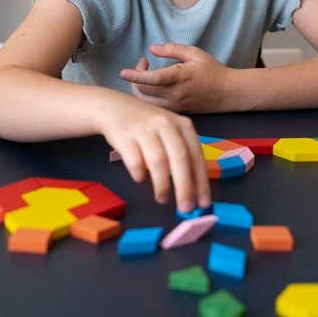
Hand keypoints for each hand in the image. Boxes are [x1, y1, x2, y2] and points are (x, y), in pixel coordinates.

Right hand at [102, 94, 210, 213]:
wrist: (114, 108)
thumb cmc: (148, 126)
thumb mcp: (170, 133)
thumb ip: (182, 154)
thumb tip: (194, 191)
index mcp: (182, 125)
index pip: (196, 156)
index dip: (201, 181)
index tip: (203, 203)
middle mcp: (166, 123)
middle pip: (179, 157)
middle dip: (184, 186)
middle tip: (185, 208)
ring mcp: (145, 127)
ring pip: (158, 160)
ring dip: (162, 184)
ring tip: (163, 199)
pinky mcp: (124, 134)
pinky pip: (135, 160)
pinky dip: (140, 174)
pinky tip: (141, 180)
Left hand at [120, 43, 229, 112]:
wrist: (228, 93)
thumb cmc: (212, 70)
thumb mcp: (193, 53)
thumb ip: (171, 49)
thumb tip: (152, 49)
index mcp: (179, 78)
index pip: (151, 79)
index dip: (135, 75)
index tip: (123, 72)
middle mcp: (174, 95)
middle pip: (143, 92)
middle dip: (136, 78)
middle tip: (143, 63)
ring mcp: (174, 106)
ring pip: (146, 103)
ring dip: (139, 89)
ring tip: (145, 74)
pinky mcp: (176, 112)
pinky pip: (154, 107)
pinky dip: (147, 97)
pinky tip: (152, 85)